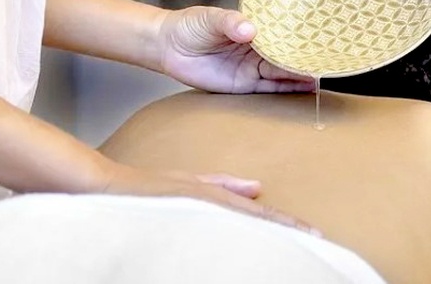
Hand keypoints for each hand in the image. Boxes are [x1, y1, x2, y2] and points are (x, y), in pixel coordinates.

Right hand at [101, 164, 319, 234]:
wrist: (109, 189)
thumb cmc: (147, 188)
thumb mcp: (190, 182)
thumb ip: (224, 185)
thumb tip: (257, 187)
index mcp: (217, 199)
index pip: (262, 216)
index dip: (290, 224)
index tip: (315, 234)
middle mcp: (214, 207)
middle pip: (262, 224)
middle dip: (291, 233)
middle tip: (321, 242)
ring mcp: (201, 215)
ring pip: (247, 229)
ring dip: (273, 238)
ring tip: (301, 246)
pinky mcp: (188, 219)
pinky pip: (224, 233)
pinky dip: (244, 238)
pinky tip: (260, 248)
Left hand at [156, 6, 314, 93]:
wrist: (168, 46)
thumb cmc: (190, 25)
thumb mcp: (209, 18)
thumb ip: (229, 22)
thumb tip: (248, 29)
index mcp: (254, 28)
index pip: (282, 32)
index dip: (300, 35)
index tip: (320, 37)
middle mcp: (257, 48)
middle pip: (286, 54)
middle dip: (306, 58)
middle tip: (330, 61)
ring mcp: (252, 67)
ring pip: (282, 72)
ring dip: (301, 75)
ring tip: (322, 77)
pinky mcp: (243, 84)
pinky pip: (270, 89)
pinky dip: (288, 89)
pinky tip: (306, 89)